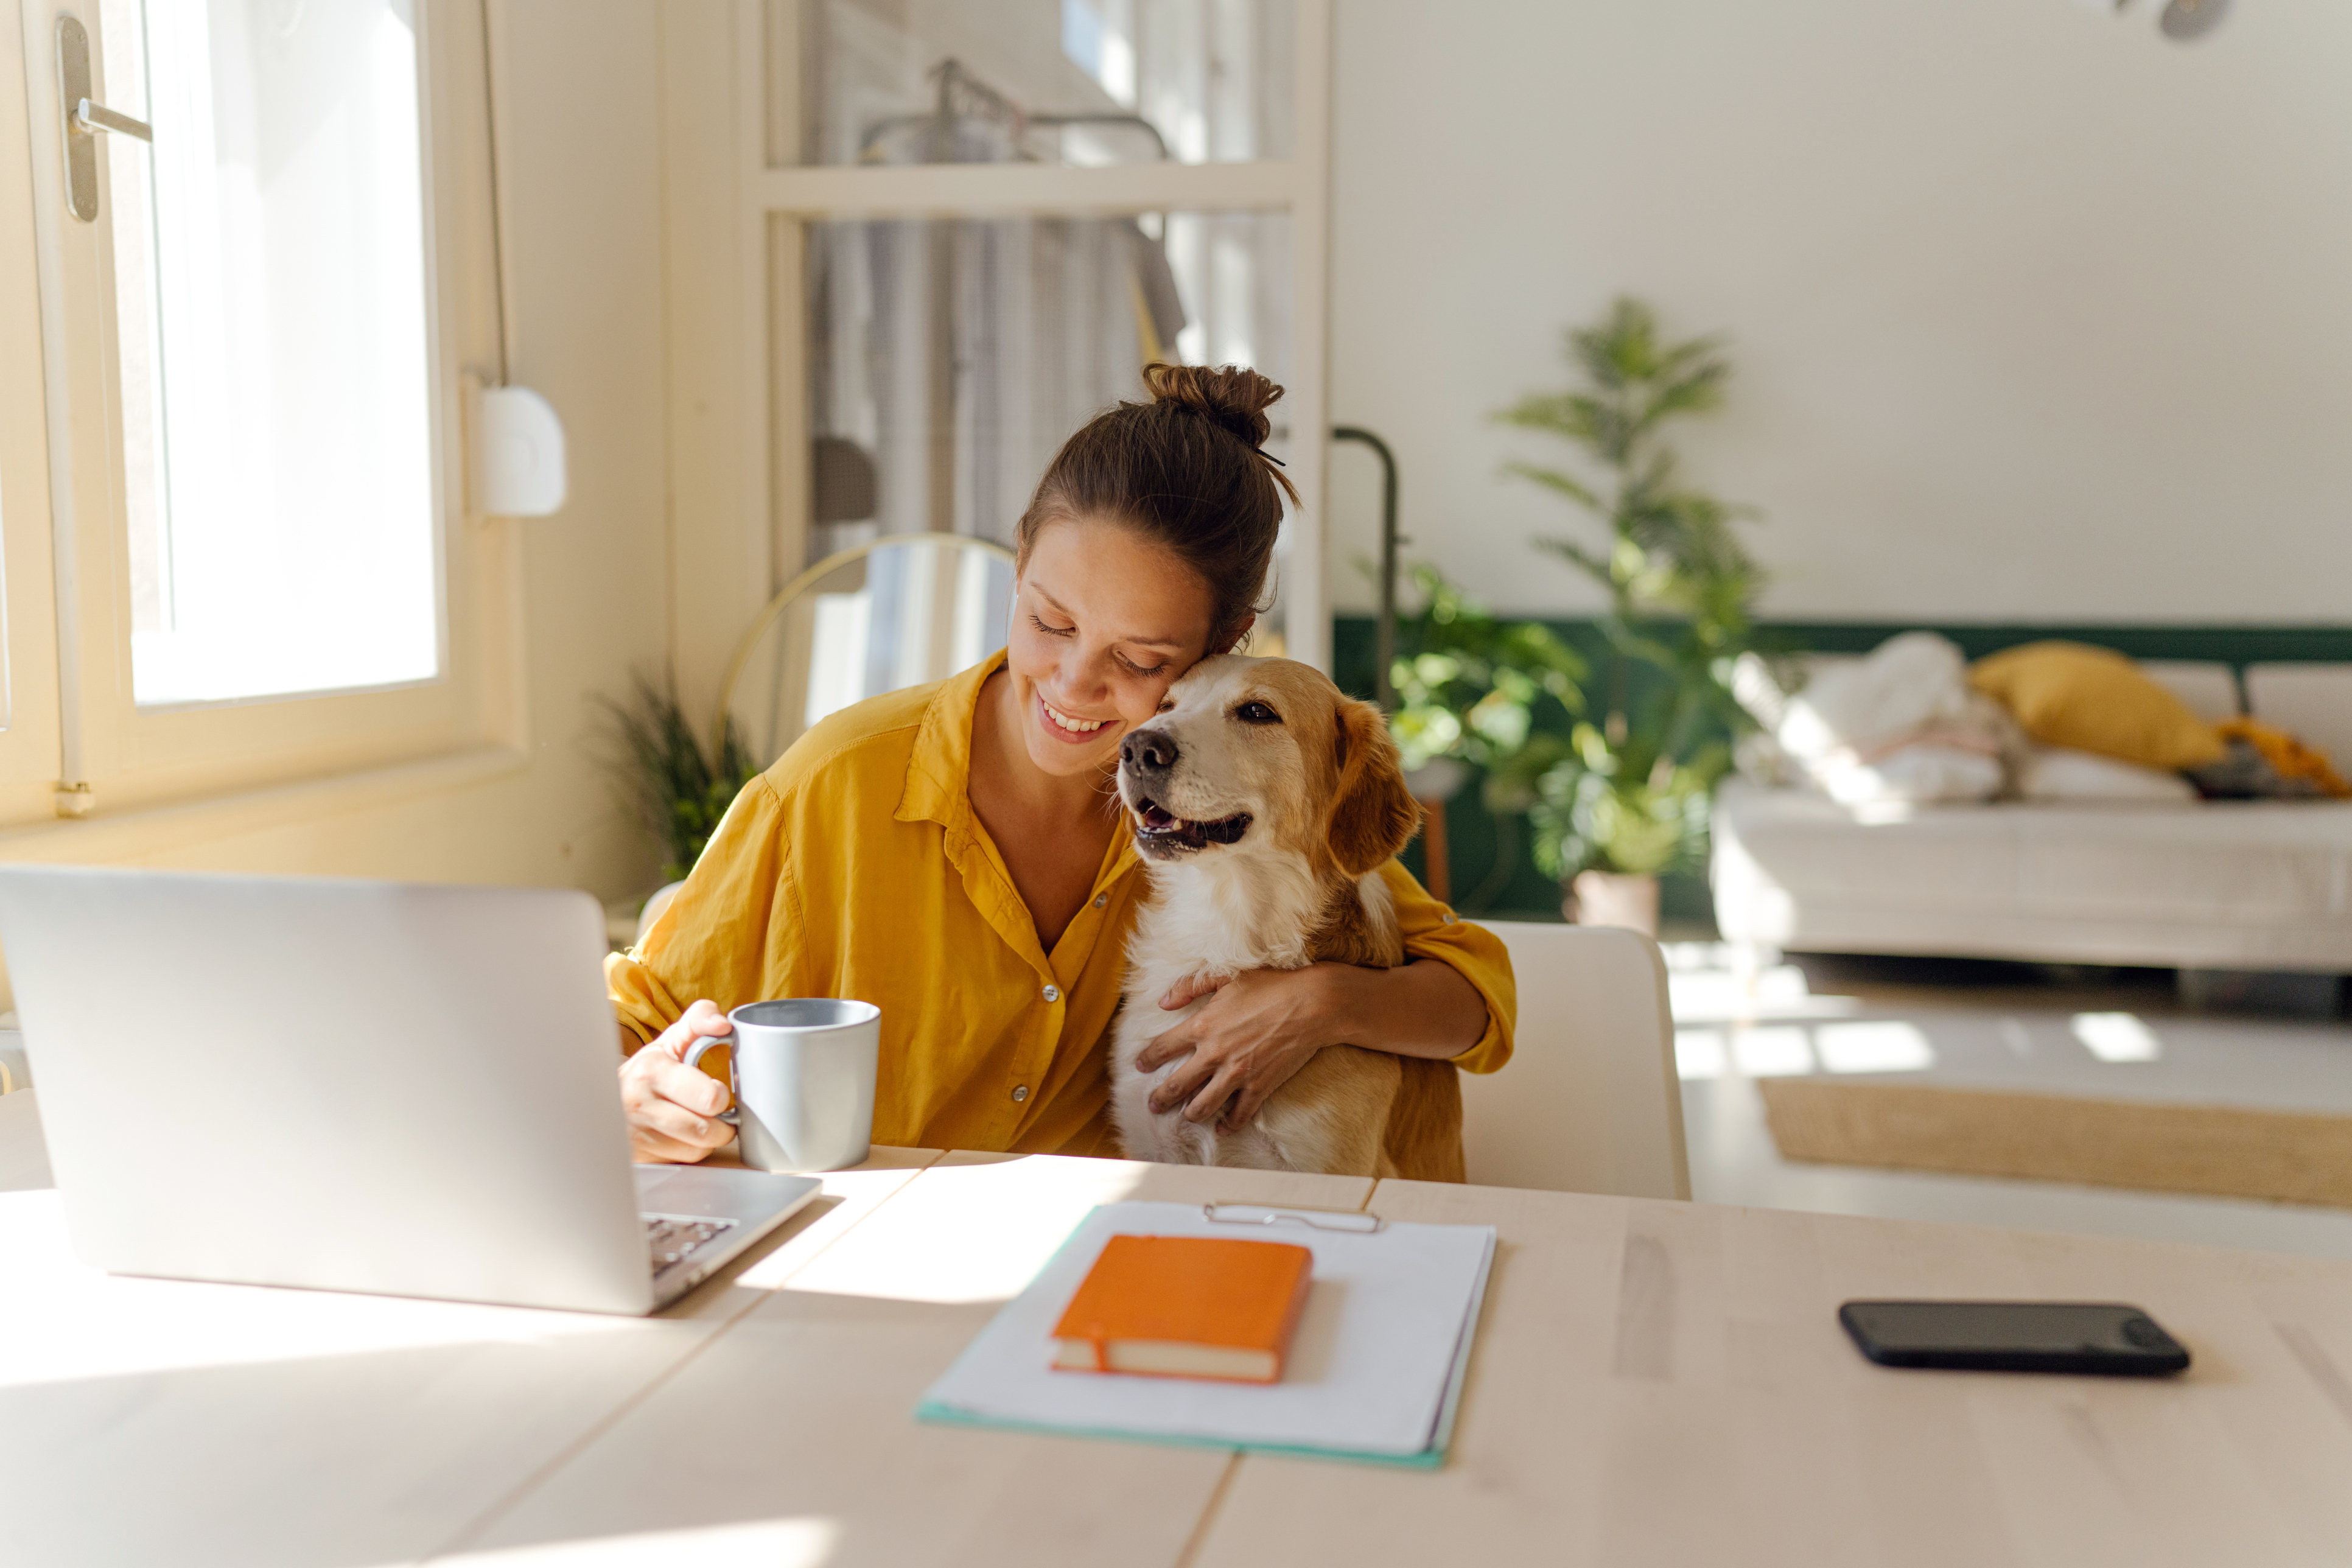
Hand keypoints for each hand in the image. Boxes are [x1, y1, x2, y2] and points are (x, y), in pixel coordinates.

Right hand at [618, 999, 736, 1162]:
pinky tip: (681, 1135)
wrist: (607, 1095)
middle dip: (720, 1123)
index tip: (718, 1092)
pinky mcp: (637, 1157)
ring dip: (705, 1140)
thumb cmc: (651, 1068)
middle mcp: (639, 1105)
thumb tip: (723, 1025)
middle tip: (715, 1111)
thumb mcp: (672, 1039)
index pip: (708, 1097)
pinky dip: (688, 1151)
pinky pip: (680, 1162)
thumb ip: (700, 1021)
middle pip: (705, 1130)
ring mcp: (635, 1134)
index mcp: (651, 1071)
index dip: (721, 1097)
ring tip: (697, 1120)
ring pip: (695, 1150)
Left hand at [1135, 966, 1340, 1130]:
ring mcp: (1236, 1074)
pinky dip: (1228, 1125)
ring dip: (1190, 1114)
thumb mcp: (1227, 977)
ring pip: (1202, 1105)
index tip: (1141, 1064)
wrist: (1311, 1005)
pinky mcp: (1259, 1087)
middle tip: (1153, 1105)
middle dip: (1160, 1098)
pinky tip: (1221, 1128)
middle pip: (1176, 1084)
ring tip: (1184, 1117)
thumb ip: (1190, 987)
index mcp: (1202, 1026)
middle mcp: (1214, 1054)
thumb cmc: (1271, 986)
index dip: (1148, 1058)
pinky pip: (1238, 1114)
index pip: (1163, 1047)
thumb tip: (1163, 1001)